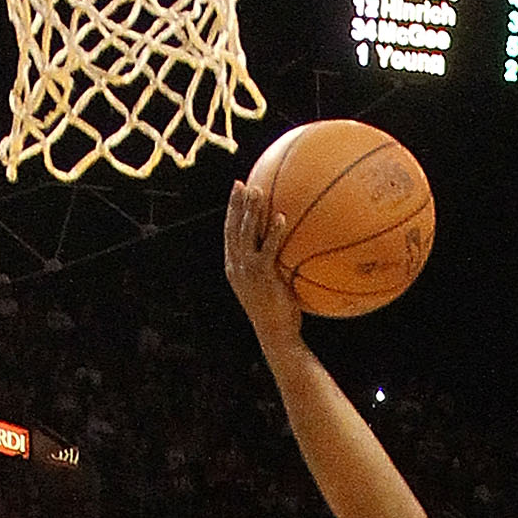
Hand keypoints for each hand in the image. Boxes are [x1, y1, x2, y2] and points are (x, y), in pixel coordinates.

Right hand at [223, 182, 302, 357]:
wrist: (275, 333)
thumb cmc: (277, 312)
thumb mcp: (269, 285)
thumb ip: (271, 264)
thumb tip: (288, 247)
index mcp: (234, 267)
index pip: (229, 232)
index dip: (232, 210)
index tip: (237, 190)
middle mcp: (236, 266)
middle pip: (233, 229)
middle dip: (237, 205)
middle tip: (243, 184)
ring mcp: (247, 271)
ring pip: (245, 235)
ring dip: (251, 212)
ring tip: (258, 192)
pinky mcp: (262, 276)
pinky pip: (267, 249)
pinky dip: (273, 232)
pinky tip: (281, 217)